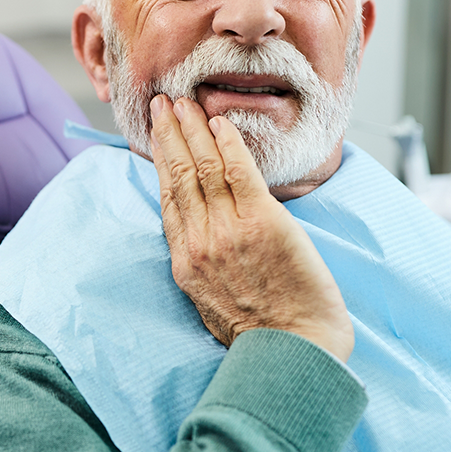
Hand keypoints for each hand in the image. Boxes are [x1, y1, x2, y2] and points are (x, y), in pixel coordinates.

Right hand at [148, 95, 353, 361]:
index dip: (161, 162)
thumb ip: (201, 264)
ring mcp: (229, 231)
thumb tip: (199, 236)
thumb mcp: (209, 301)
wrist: (293, 349)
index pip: (168, 199)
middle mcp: (200, 242)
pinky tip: (220, 121)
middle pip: (178, 176)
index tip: (157, 136)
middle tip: (162, 103)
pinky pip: (239, 172)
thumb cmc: (260, 333)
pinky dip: (228, 143)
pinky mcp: (262, 223)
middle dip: (169, 135)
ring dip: (192, 129)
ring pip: (204, 168)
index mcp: (186, 262)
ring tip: (185, 102)